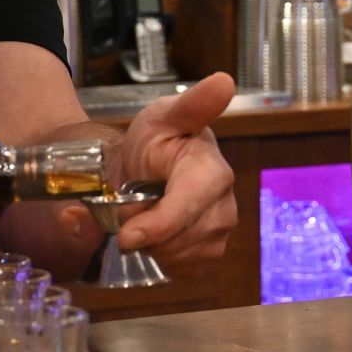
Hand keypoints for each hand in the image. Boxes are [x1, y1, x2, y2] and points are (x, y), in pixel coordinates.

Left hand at [95, 73, 237, 275]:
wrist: (146, 169)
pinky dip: (160, 258)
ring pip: (179, 257)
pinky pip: (182, 269)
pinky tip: (155, 234)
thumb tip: (224, 81)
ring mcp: (220, 231)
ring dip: (151, 245)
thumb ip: (191, 105)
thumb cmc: (155, 140)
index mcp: (212, 168)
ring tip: (142, 216)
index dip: (160, 223)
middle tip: (127, 208)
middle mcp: (224, 203)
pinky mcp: (210, 252)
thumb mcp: (161, 117)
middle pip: (182, 238)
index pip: (191, 204)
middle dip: (145, 231)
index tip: (127, 234)